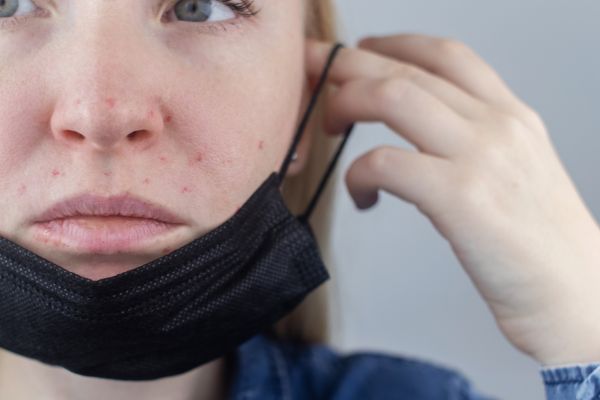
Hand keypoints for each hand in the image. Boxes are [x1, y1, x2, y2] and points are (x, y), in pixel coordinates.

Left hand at [306, 34, 599, 365]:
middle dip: (348, 63)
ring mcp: (480, 157)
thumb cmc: (538, 242)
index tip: (361, 49)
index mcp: (510, 116)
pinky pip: (384, 163)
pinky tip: (359, 196)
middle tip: (315, 69)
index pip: (446, 55)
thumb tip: (421, 133)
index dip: (394, 43)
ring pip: (393, 98)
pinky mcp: (461, 198)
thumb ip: (475, 140)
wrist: (575, 294)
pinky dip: (357, 174)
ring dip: (346, 103)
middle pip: (406, 70)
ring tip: (328, 124)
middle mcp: (497, 125)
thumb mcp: (516, 169)